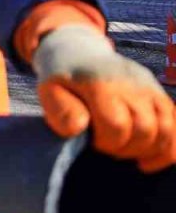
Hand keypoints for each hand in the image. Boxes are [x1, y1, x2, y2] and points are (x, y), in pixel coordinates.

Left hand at [34, 26, 175, 171]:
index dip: (106, 143)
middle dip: (126, 149)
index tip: (91, 142)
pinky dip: (168, 148)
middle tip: (106, 147)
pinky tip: (148, 161)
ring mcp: (149, 87)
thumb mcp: (49, 91)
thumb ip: (60, 111)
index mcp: (101, 84)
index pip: (116, 125)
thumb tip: (78, 129)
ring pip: (166, 128)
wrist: (79, 51)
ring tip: (125, 153)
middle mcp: (131, 84)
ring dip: (148, 150)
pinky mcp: (158, 93)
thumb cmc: (62, 77)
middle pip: (145, 129)